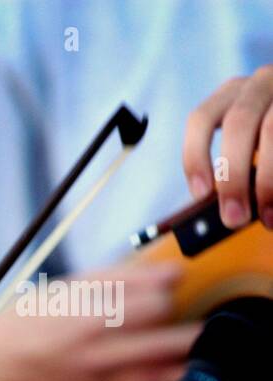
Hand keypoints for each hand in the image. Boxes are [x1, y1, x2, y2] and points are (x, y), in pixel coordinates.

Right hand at [0, 259, 197, 380]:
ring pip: (167, 380)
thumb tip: (177, 274)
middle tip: (198, 324)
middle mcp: (100, 356)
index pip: (157, 306)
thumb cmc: (36, 316)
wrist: (1, 359)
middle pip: (172, 345)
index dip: (166, 296)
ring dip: (191, 365)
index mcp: (92, 320)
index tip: (163, 294)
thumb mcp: (76, 285)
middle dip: (195, 332)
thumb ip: (128, 277)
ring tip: (194, 352)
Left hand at [183, 67, 272, 229]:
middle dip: (233, 176)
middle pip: (238, 123)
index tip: (200, 194)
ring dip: (268, 180)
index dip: (196, 157)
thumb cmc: (268, 135)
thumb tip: (226, 211)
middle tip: (234, 217)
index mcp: (231, 94)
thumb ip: (235, 166)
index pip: (201, 119)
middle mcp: (260, 83)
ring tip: (269, 216)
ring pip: (272, 130)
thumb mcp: (249, 141)